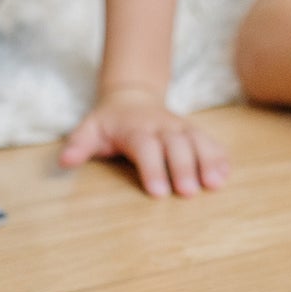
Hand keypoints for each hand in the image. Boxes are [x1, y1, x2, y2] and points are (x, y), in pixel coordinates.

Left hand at [60, 87, 228, 196]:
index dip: (152, 169)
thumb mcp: (89, 129)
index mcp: (136, 128)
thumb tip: (64, 161)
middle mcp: (162, 126)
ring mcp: (181, 128)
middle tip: (189, 193)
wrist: (132, 98)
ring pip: (197, 141)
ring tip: (215, 184)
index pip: (145, 147)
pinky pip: (210, 141)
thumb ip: (79, 145)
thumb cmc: (109, 123)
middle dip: (183, 168)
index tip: (158, 193)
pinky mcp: (194, 132)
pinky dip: (219, 157)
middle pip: (176, 145)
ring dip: (208, 161)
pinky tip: (225, 175)